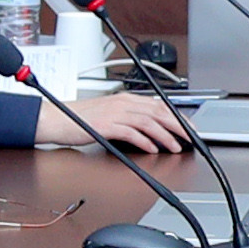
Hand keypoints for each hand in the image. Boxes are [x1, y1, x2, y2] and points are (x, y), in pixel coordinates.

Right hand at [54, 90, 189, 157]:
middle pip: (158, 112)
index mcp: (126, 99)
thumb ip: (130, 119)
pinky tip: (152, 148)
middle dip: (178, 125)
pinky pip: (130, 132)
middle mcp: (122, 103)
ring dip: (165, 135)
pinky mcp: (106, 125)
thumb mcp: (110, 114)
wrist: (57, 119)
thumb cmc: (81, 119)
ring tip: (175, 146)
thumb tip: (150, 131)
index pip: (159, 105)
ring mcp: (114, 113)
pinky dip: (144, 141)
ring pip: (148, 122)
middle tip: (190, 137)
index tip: (189, 127)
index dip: (177, 116)